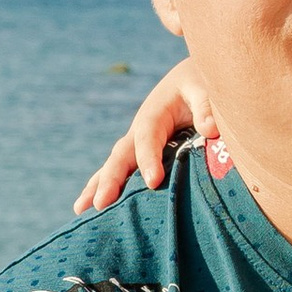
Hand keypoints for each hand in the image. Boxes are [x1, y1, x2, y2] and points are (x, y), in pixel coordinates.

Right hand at [73, 63, 225, 211]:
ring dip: (98, 187)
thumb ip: (207, 106)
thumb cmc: (199, 84)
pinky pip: (121, 172)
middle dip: (111, 180)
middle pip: (121, 155)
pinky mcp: (140, 153)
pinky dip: (106, 187)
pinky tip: (93, 208)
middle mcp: (140, 130)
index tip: (153, 182)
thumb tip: (211, 129)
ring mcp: (137, 143)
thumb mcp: (204, 88)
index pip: (148, 137)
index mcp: (155, 113)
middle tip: (101, 204)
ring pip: (114, 166)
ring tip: (81, 211)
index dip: (148, 159)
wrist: (191, 79)